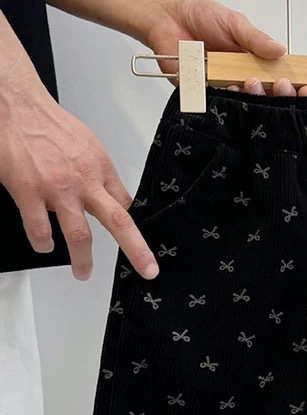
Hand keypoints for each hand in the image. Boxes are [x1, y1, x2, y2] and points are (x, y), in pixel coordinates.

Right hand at [0, 86, 158, 280]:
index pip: (125, 205)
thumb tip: (106, 194)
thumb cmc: (48, 124)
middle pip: (119, 222)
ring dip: (82, 260)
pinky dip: (43, 243)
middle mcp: (84, 180)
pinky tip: (44, 246)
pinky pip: (39, 229)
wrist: (14, 105)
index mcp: (101, 169)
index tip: (139, 243)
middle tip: (147, 270)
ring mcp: (57, 189)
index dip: (132, 227)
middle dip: (137, 250)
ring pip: (79, 235)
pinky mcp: (28, 191)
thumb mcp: (87, 146)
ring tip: (83, 272)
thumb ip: (97, 174)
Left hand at [140, 0, 306, 96]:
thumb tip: (280, 50)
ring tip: (250, 82)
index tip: (306, 88)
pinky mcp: (202, 94)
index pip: (278, 82)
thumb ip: (256, 39)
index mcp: (253, 64)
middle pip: (266, 98)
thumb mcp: (236, 23)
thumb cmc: (201, 16)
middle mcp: (240, 80)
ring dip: (250, 96)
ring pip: (244, 104)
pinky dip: (225, 99)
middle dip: (277, 95)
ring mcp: (223, 89)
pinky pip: (217, 104)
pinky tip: (230, 89)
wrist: (167, 16)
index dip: (293, 88)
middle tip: (280, 86)